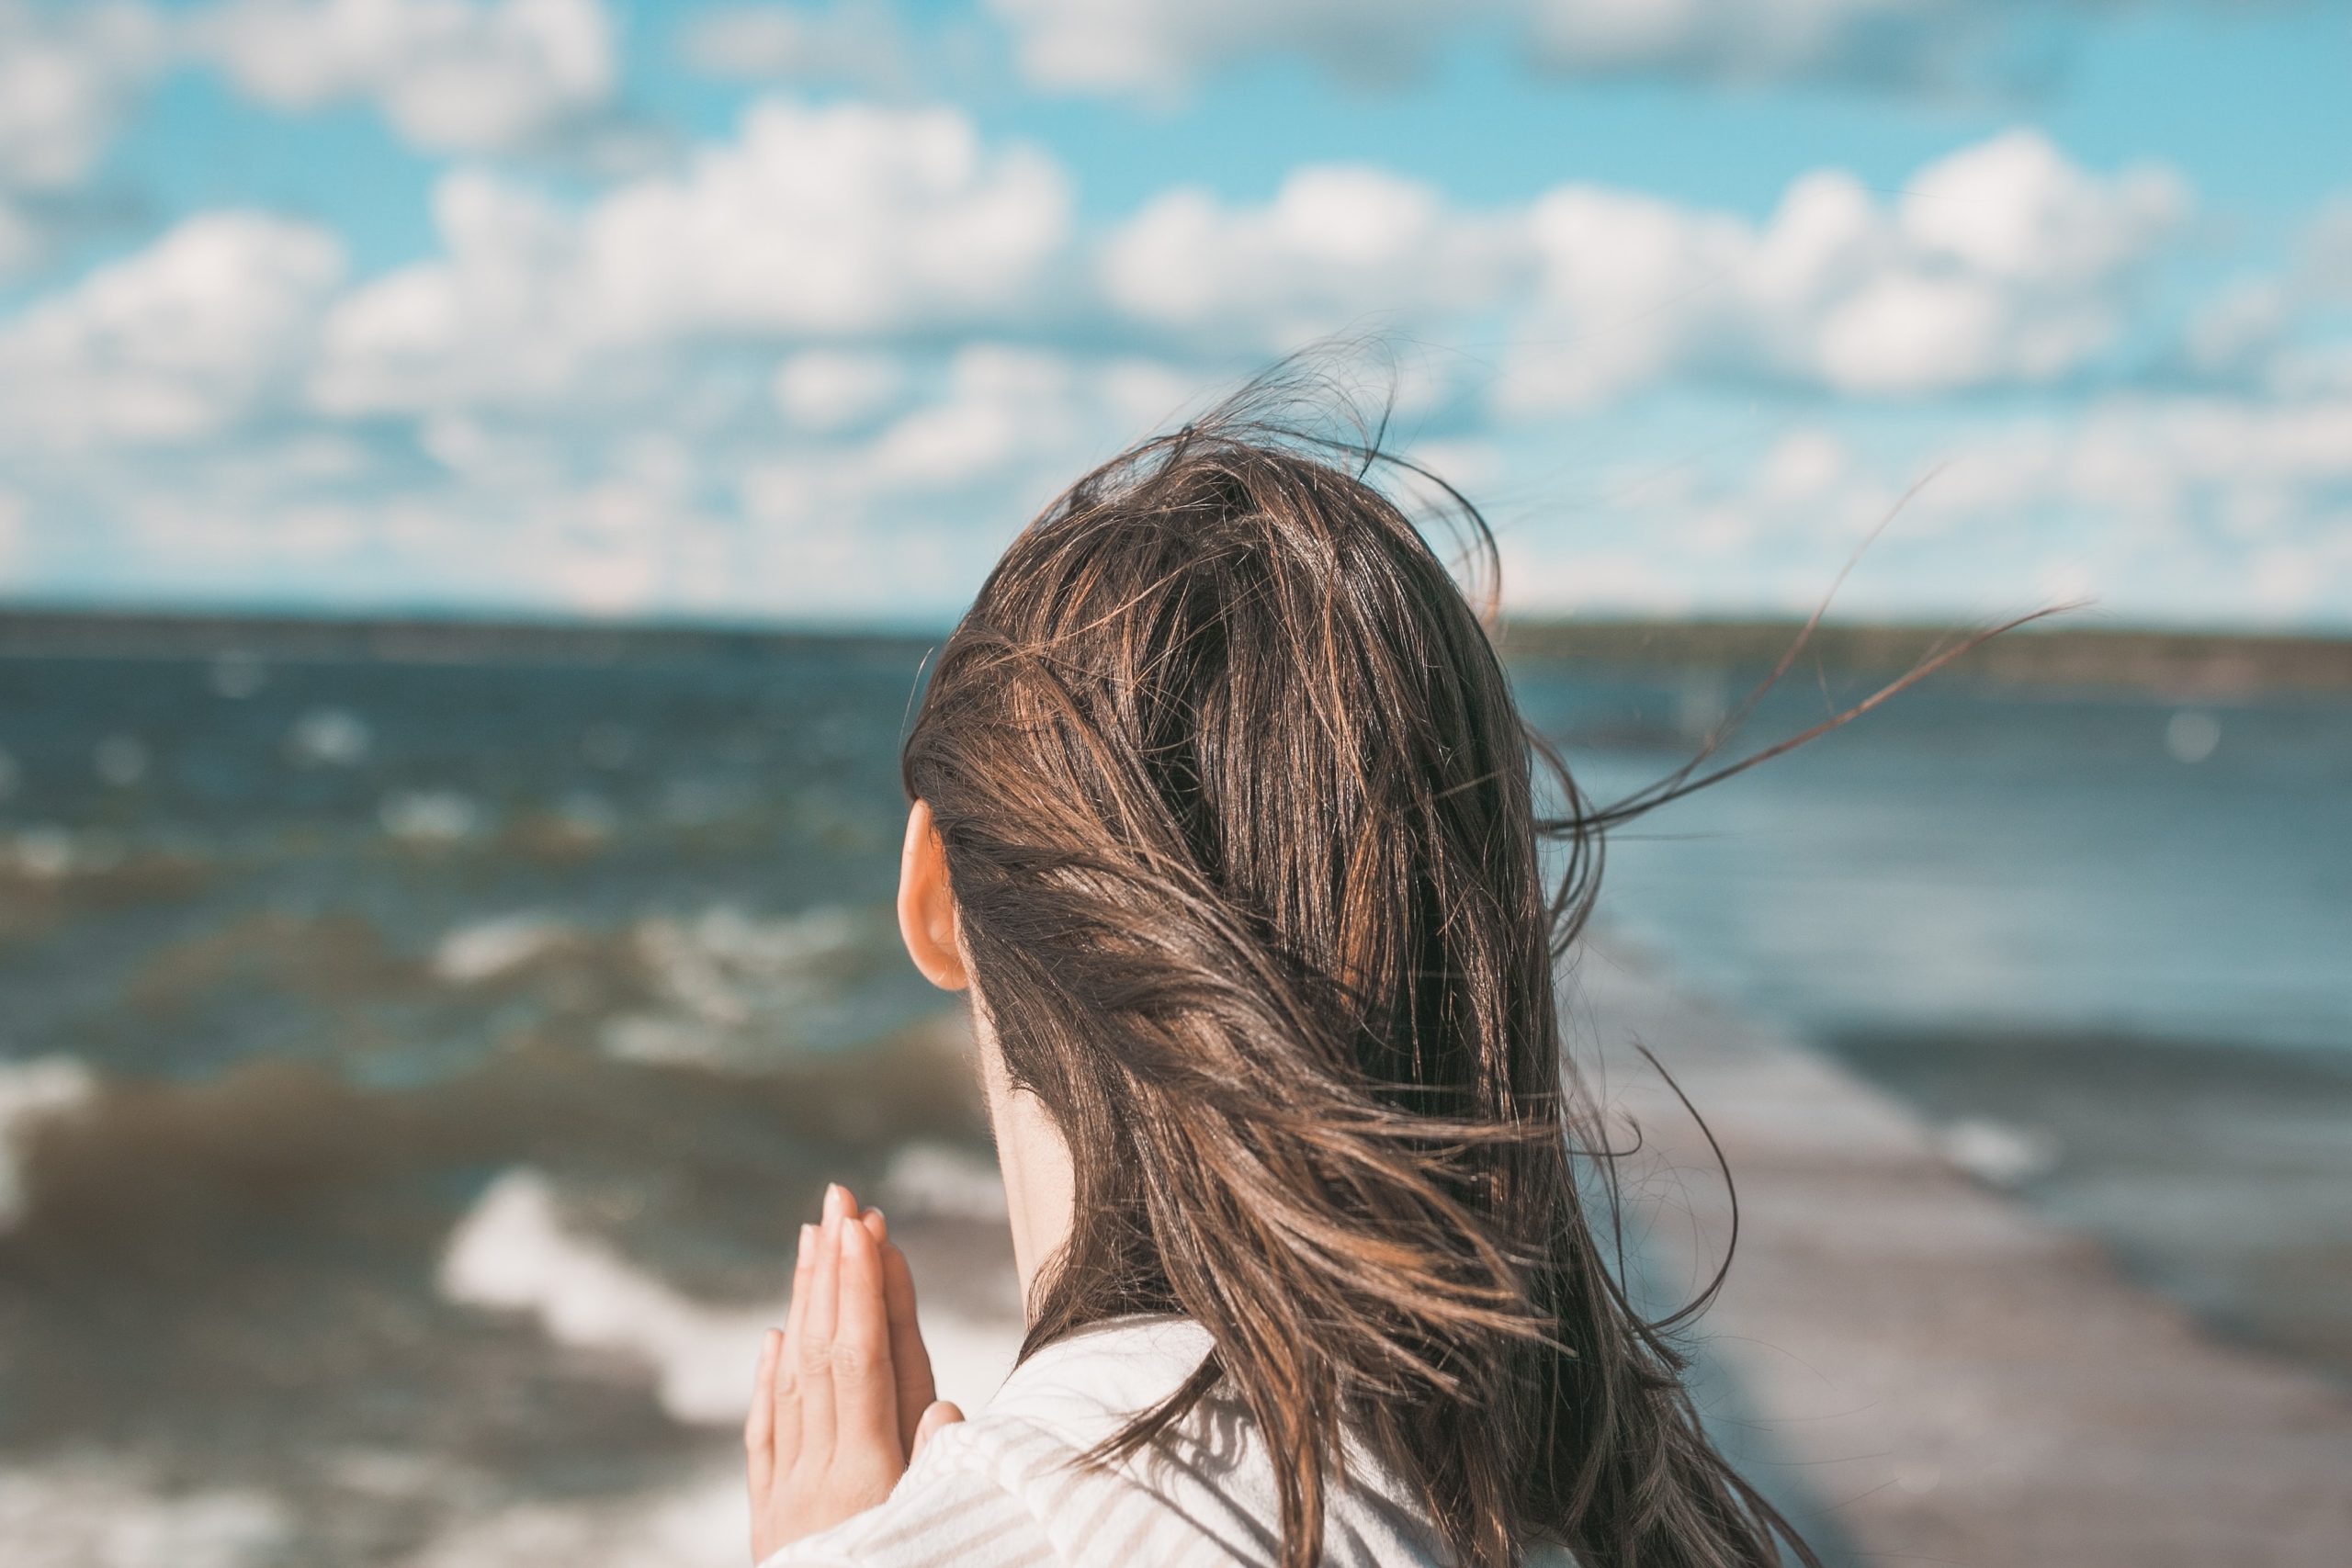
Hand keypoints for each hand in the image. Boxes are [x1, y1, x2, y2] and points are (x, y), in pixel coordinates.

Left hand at [745, 1182, 964, 1562]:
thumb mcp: (930, 1540)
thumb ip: (937, 1477)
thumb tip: (944, 1407)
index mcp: (866, 1478)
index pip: (863, 1360)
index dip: (864, 1288)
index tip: (866, 1224)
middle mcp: (820, 1478)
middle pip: (824, 1354)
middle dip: (832, 1272)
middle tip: (836, 1200)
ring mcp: (788, 1499)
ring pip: (794, 1384)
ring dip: (804, 1307)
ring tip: (809, 1241)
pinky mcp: (770, 1526)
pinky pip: (765, 1440)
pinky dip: (771, 1384)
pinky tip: (776, 1343)